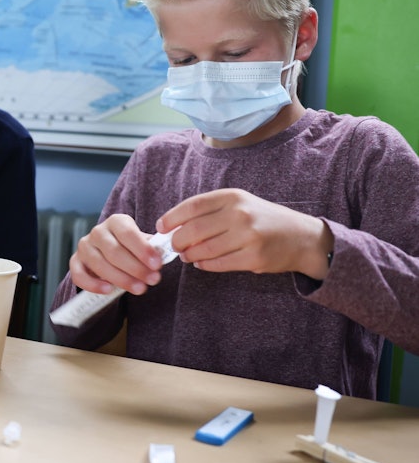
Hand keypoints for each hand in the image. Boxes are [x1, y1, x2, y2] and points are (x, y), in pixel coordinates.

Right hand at [69, 213, 165, 295]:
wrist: (111, 255)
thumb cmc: (131, 249)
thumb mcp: (142, 244)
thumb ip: (151, 247)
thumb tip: (163, 253)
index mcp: (116, 222)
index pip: (127, 232)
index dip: (142, 249)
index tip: (157, 264)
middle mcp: (98, 231)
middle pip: (114, 250)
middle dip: (135, 268)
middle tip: (153, 280)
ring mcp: (85, 246)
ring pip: (99, 264)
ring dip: (121, 279)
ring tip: (139, 289)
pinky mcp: (75, 262)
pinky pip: (79, 275)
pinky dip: (93, 284)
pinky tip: (109, 290)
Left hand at [157, 188, 331, 278]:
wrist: (301, 237)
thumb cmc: (263, 219)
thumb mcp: (239, 204)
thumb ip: (210, 211)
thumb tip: (174, 226)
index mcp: (233, 197)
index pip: (192, 205)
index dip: (171, 218)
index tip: (161, 227)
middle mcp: (240, 214)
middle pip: (193, 230)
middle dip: (177, 241)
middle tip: (174, 246)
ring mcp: (247, 236)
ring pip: (203, 249)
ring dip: (189, 255)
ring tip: (187, 256)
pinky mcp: (253, 258)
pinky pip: (218, 264)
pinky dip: (204, 265)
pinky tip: (201, 263)